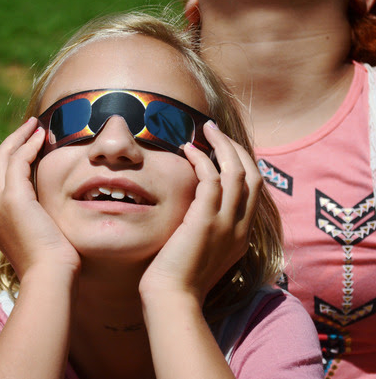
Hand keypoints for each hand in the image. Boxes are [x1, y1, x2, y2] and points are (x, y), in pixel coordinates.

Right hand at [0, 117, 80, 279]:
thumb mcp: (41, 237)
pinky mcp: (13, 198)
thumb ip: (39, 220)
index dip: (11, 159)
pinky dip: (28, 145)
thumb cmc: (53, 264)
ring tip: (36, 125)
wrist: (49, 277)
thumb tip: (50, 212)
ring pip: (3, 157)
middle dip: (12, 143)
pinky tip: (42, 137)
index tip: (29, 146)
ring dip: (19, 138)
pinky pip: (18, 161)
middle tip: (30, 129)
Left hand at [140, 121, 261, 304]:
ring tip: (205, 130)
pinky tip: (187, 150)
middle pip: (252, 176)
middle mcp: (241, 227)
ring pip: (236, 172)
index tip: (225, 150)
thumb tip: (197, 210)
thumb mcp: (204, 252)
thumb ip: (208, 230)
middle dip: (237, 149)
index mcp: (242, 235)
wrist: (173, 299)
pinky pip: (211, 178)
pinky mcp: (205, 220)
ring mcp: (226, 223)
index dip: (242, 165)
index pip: (254, 191)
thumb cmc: (180, 279)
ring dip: (222, 146)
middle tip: (216, 131)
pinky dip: (202, 160)